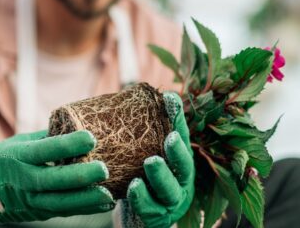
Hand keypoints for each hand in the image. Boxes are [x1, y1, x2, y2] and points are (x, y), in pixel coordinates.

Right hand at [0, 130, 114, 222]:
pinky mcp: (38, 211)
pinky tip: (102, 203)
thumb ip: (50, 136)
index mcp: (19, 155)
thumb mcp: (23, 141)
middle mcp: (23, 179)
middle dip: (79, 176)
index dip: (67, 145)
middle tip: (103, 169)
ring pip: (58, 202)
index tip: (90, 138)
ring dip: (85, 199)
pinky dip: (83, 209)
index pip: (45, 150)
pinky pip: (62, 212)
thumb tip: (80, 125)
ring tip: (107, 192)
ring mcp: (30, 199)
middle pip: (52, 180)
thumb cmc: (8, 155)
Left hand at [124, 92, 194, 227]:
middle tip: (169, 138)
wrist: (139, 216)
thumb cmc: (142, 176)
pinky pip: (151, 211)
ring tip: (151, 162)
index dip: (177, 117)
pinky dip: (142, 199)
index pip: (181, 135)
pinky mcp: (157, 219)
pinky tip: (133, 187)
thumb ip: (141, 132)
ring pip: (170, 190)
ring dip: (161, 176)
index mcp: (178, 160)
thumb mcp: (142, 153)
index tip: (170, 98)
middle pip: (184, 164)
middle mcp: (180, 179)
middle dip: (178, 150)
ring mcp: (171, 201)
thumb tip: (127, 95)